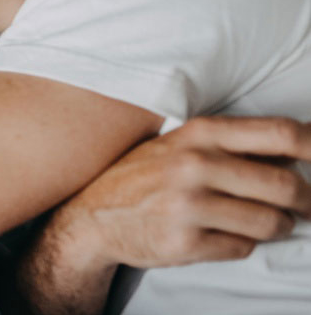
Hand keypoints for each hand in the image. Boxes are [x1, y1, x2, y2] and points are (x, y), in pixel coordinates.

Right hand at [49, 116, 310, 270]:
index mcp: (200, 133)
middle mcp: (194, 165)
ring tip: (271, 224)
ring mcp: (188, 205)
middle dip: (307, 202)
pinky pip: (242, 247)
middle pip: (285, 185)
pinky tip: (226, 235)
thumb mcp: (181, 145)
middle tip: (308, 209)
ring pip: (270, 221)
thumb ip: (233, 145)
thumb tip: (298, 149)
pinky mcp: (184, 241)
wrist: (92, 216)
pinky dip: (244, 244)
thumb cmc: (145, 177)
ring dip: (280, 227)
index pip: (280, 133)